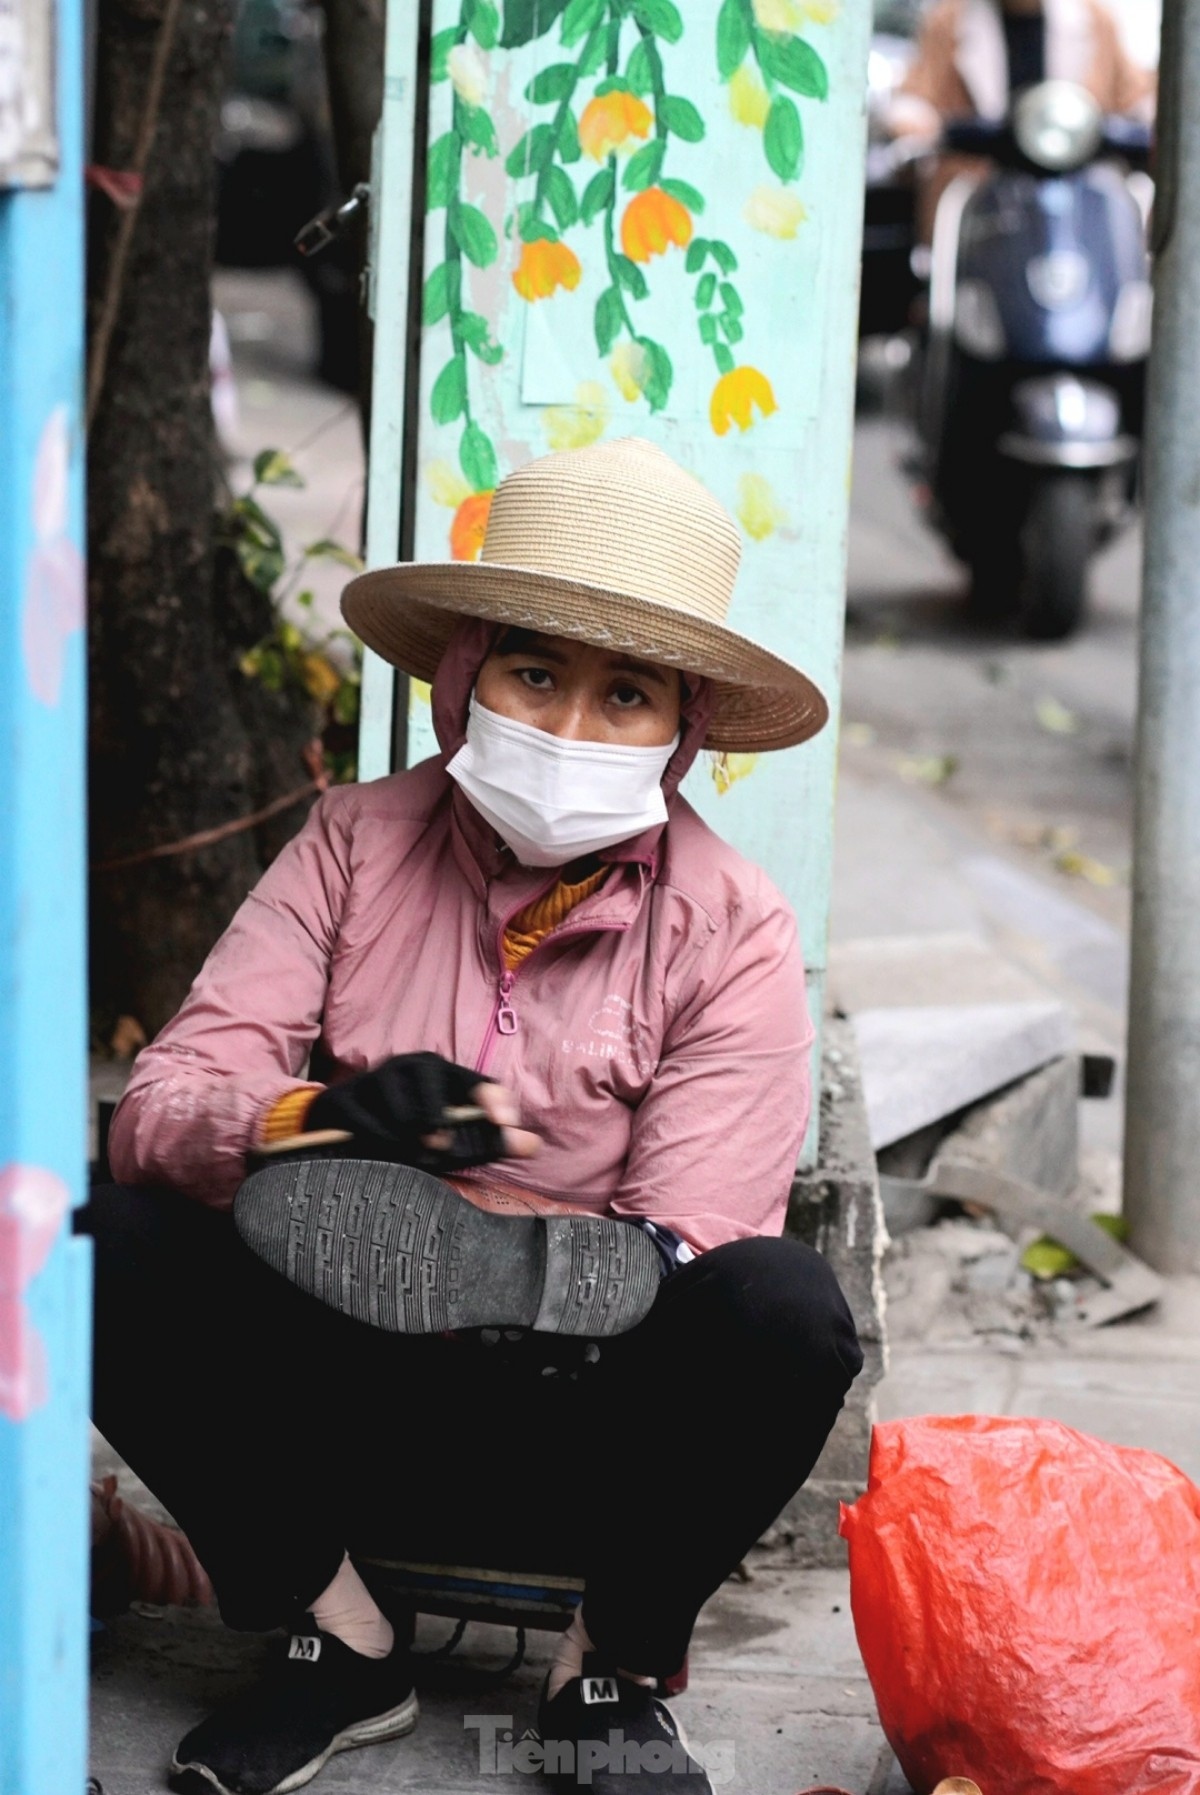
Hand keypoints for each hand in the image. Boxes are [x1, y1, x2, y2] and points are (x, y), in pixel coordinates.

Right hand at [307, 1052, 539, 1171]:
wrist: (342, 1120)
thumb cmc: (408, 1128)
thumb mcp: (451, 1134)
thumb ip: (489, 1140)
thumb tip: (535, 1145)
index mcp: (443, 1070)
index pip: (476, 1081)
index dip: (493, 1100)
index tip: (506, 1123)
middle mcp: (411, 1064)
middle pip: (436, 1103)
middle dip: (440, 1130)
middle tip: (438, 1148)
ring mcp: (377, 1077)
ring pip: (403, 1119)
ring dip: (408, 1145)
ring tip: (407, 1152)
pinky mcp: (347, 1097)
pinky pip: (371, 1128)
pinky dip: (380, 1146)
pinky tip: (379, 1149)